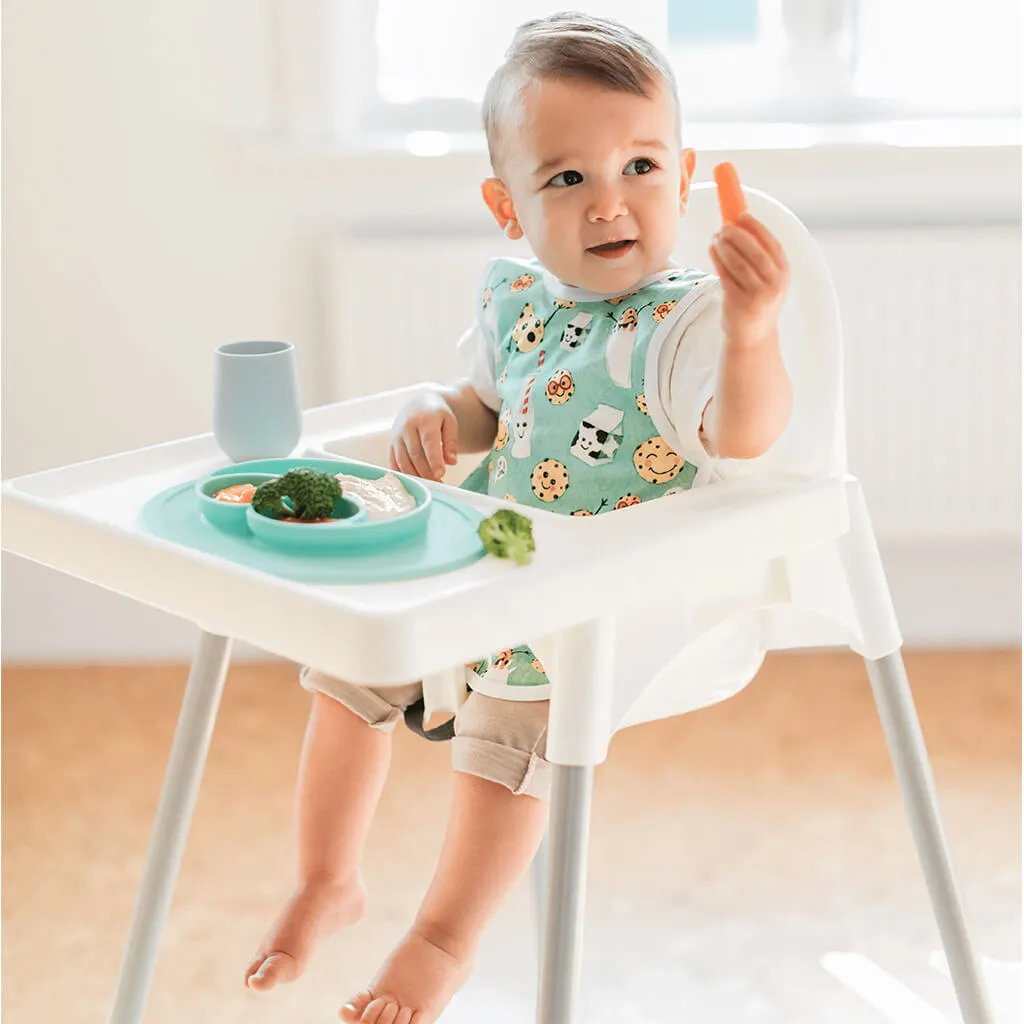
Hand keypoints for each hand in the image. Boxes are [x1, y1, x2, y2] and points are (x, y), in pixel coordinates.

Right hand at [388, 390, 459, 480]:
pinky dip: (404, 474)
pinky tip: (415, 480)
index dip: (434, 460)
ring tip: (430, 483)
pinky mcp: (390, 445)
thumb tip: (452, 462)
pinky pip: (393, 463)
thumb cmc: (437, 416)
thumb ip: (451, 442)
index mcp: (425, 419)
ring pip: (403, 461)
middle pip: (415, 455)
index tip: (441, 474)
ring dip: (416, 476)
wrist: (419, 404)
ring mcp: (396, 436)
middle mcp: (407, 427)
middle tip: (439, 483)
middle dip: (427, 472)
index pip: (429, 442)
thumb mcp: (449, 423)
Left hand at [709, 213, 789, 345]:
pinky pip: (725, 276)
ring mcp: (756, 295)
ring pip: (737, 263)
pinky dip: (717, 260)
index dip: (756, 227)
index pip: (771, 244)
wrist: (754, 335)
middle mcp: (773, 284)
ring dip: (724, 247)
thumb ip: (762, 256)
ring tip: (716, 237)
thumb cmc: (759, 300)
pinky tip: (712, 250)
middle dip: (737, 236)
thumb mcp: (769, 279)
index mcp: (784, 273)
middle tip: (724, 226)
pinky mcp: (738, 303)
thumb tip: (742, 224)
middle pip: (754, 252)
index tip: (742, 215)